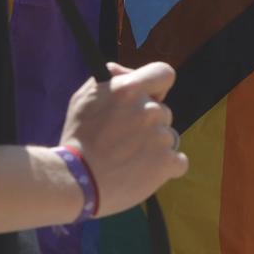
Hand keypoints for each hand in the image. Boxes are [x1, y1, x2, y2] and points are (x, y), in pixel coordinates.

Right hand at [61, 62, 188, 217]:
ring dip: (154, 147)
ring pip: (168, 137)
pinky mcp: (167, 162)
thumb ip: (112, 78)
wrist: (75, 181)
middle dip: (148, 124)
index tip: (149, 99)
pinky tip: (143, 172)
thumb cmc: (77, 139)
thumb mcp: (85, 97)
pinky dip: (165, 168)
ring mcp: (161, 136)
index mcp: (129, 89)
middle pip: (163, 112)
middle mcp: (149, 110)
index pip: (164, 74)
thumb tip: (130, 73)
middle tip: (124, 140)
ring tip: (128, 159)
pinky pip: (178, 162)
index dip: (158, 87)